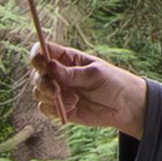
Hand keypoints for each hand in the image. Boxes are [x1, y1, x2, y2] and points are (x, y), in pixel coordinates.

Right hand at [28, 41, 146, 136]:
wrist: (124, 107)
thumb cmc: (113, 83)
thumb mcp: (94, 74)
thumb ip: (71, 73)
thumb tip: (50, 66)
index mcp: (67, 58)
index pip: (42, 51)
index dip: (36, 55)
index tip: (41, 63)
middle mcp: (59, 74)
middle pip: (36, 73)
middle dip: (42, 82)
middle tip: (55, 90)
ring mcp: (58, 91)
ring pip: (38, 92)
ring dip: (49, 97)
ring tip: (73, 101)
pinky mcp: (59, 108)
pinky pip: (44, 109)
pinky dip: (53, 110)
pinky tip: (71, 108)